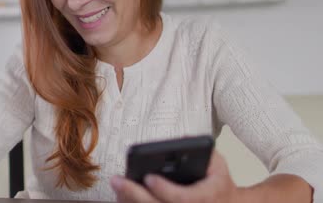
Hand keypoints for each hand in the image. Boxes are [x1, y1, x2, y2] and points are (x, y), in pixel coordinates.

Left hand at [110, 150, 241, 202]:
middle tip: (117, 180)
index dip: (164, 190)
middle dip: (135, 194)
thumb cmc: (218, 183)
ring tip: (116, 184)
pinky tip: (121, 194)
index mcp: (206, 197)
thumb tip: (183, 139)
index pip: (182, 198)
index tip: (148, 177)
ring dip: (129, 200)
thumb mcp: (218, 164)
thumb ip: (203, 151)